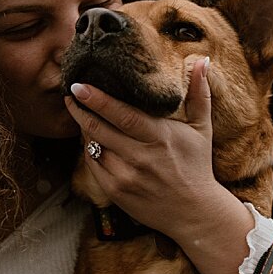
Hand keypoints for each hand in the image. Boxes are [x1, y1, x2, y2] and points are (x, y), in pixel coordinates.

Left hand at [64, 56, 252, 273]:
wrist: (194, 213)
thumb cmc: (197, 166)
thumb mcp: (202, 128)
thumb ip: (199, 93)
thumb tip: (201, 60)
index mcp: (160, 137)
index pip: (122, 114)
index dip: (97, 100)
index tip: (79, 86)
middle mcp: (141, 157)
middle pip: (99, 129)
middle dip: (80, 110)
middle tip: (70, 94)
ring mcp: (126, 176)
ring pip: (93, 146)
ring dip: (83, 128)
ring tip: (79, 112)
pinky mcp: (116, 191)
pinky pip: (93, 164)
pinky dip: (89, 150)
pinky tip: (90, 139)